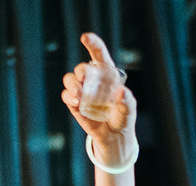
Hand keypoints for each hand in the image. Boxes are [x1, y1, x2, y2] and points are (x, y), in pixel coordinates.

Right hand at [60, 33, 137, 163]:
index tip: (86, 37)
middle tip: (84, 77)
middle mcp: (93, 80)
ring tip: (79, 95)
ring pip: (70, 79)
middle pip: (82, 67)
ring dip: (72, 84)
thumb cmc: (123, 118)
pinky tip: (76, 102)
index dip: (93, 43)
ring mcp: (82, 90)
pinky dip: (69, 96)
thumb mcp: (129, 111)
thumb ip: (127, 102)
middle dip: (81, 70)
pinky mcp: (74, 102)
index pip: (99, 54)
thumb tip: (122, 92)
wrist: (113, 137)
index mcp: (107, 75)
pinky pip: (66, 95)